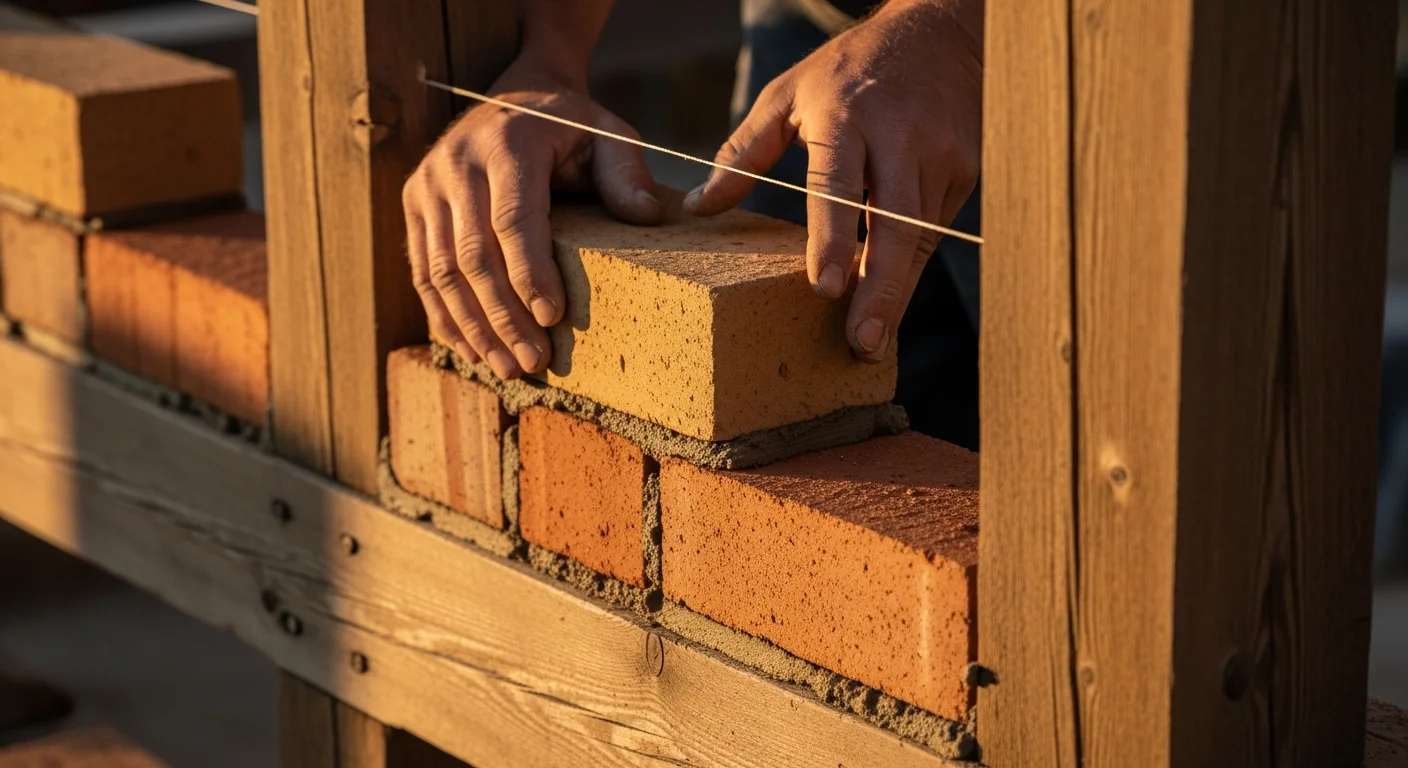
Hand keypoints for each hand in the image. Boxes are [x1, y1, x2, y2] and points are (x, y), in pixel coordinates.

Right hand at [403, 55, 663, 378]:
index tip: (552, 319)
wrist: (514, 95)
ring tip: (505, 367)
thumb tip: (645, 216)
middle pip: (473, 255)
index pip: (513, 219)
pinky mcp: (414, 206)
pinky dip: (445, 315)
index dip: (530, 273)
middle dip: (503, 316)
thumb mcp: (608, 133)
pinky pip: (423, 271)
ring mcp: (426, 185)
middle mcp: (455, 163)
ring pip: (442, 271)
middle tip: (532, 361)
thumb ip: (626, 173)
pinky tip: (472, 349)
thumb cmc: (569, 125)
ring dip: (473, 327)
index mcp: (506, 143)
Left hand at [684, 0, 982, 362]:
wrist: (939, 29)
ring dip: (897, 292)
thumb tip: (702, 205)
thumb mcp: (786, 94)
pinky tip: (889, 301)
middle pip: (895, 224)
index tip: (825, 289)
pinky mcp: (964, 171)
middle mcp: (901, 136)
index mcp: (847, 114)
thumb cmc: (849, 67)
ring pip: (919, 237)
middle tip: (861, 344)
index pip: (838, 184)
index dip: (834, 238)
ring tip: (870, 341)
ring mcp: (941, 154)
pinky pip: (933, 230)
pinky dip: (910, 267)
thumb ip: (744, 152)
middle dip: (881, 290)